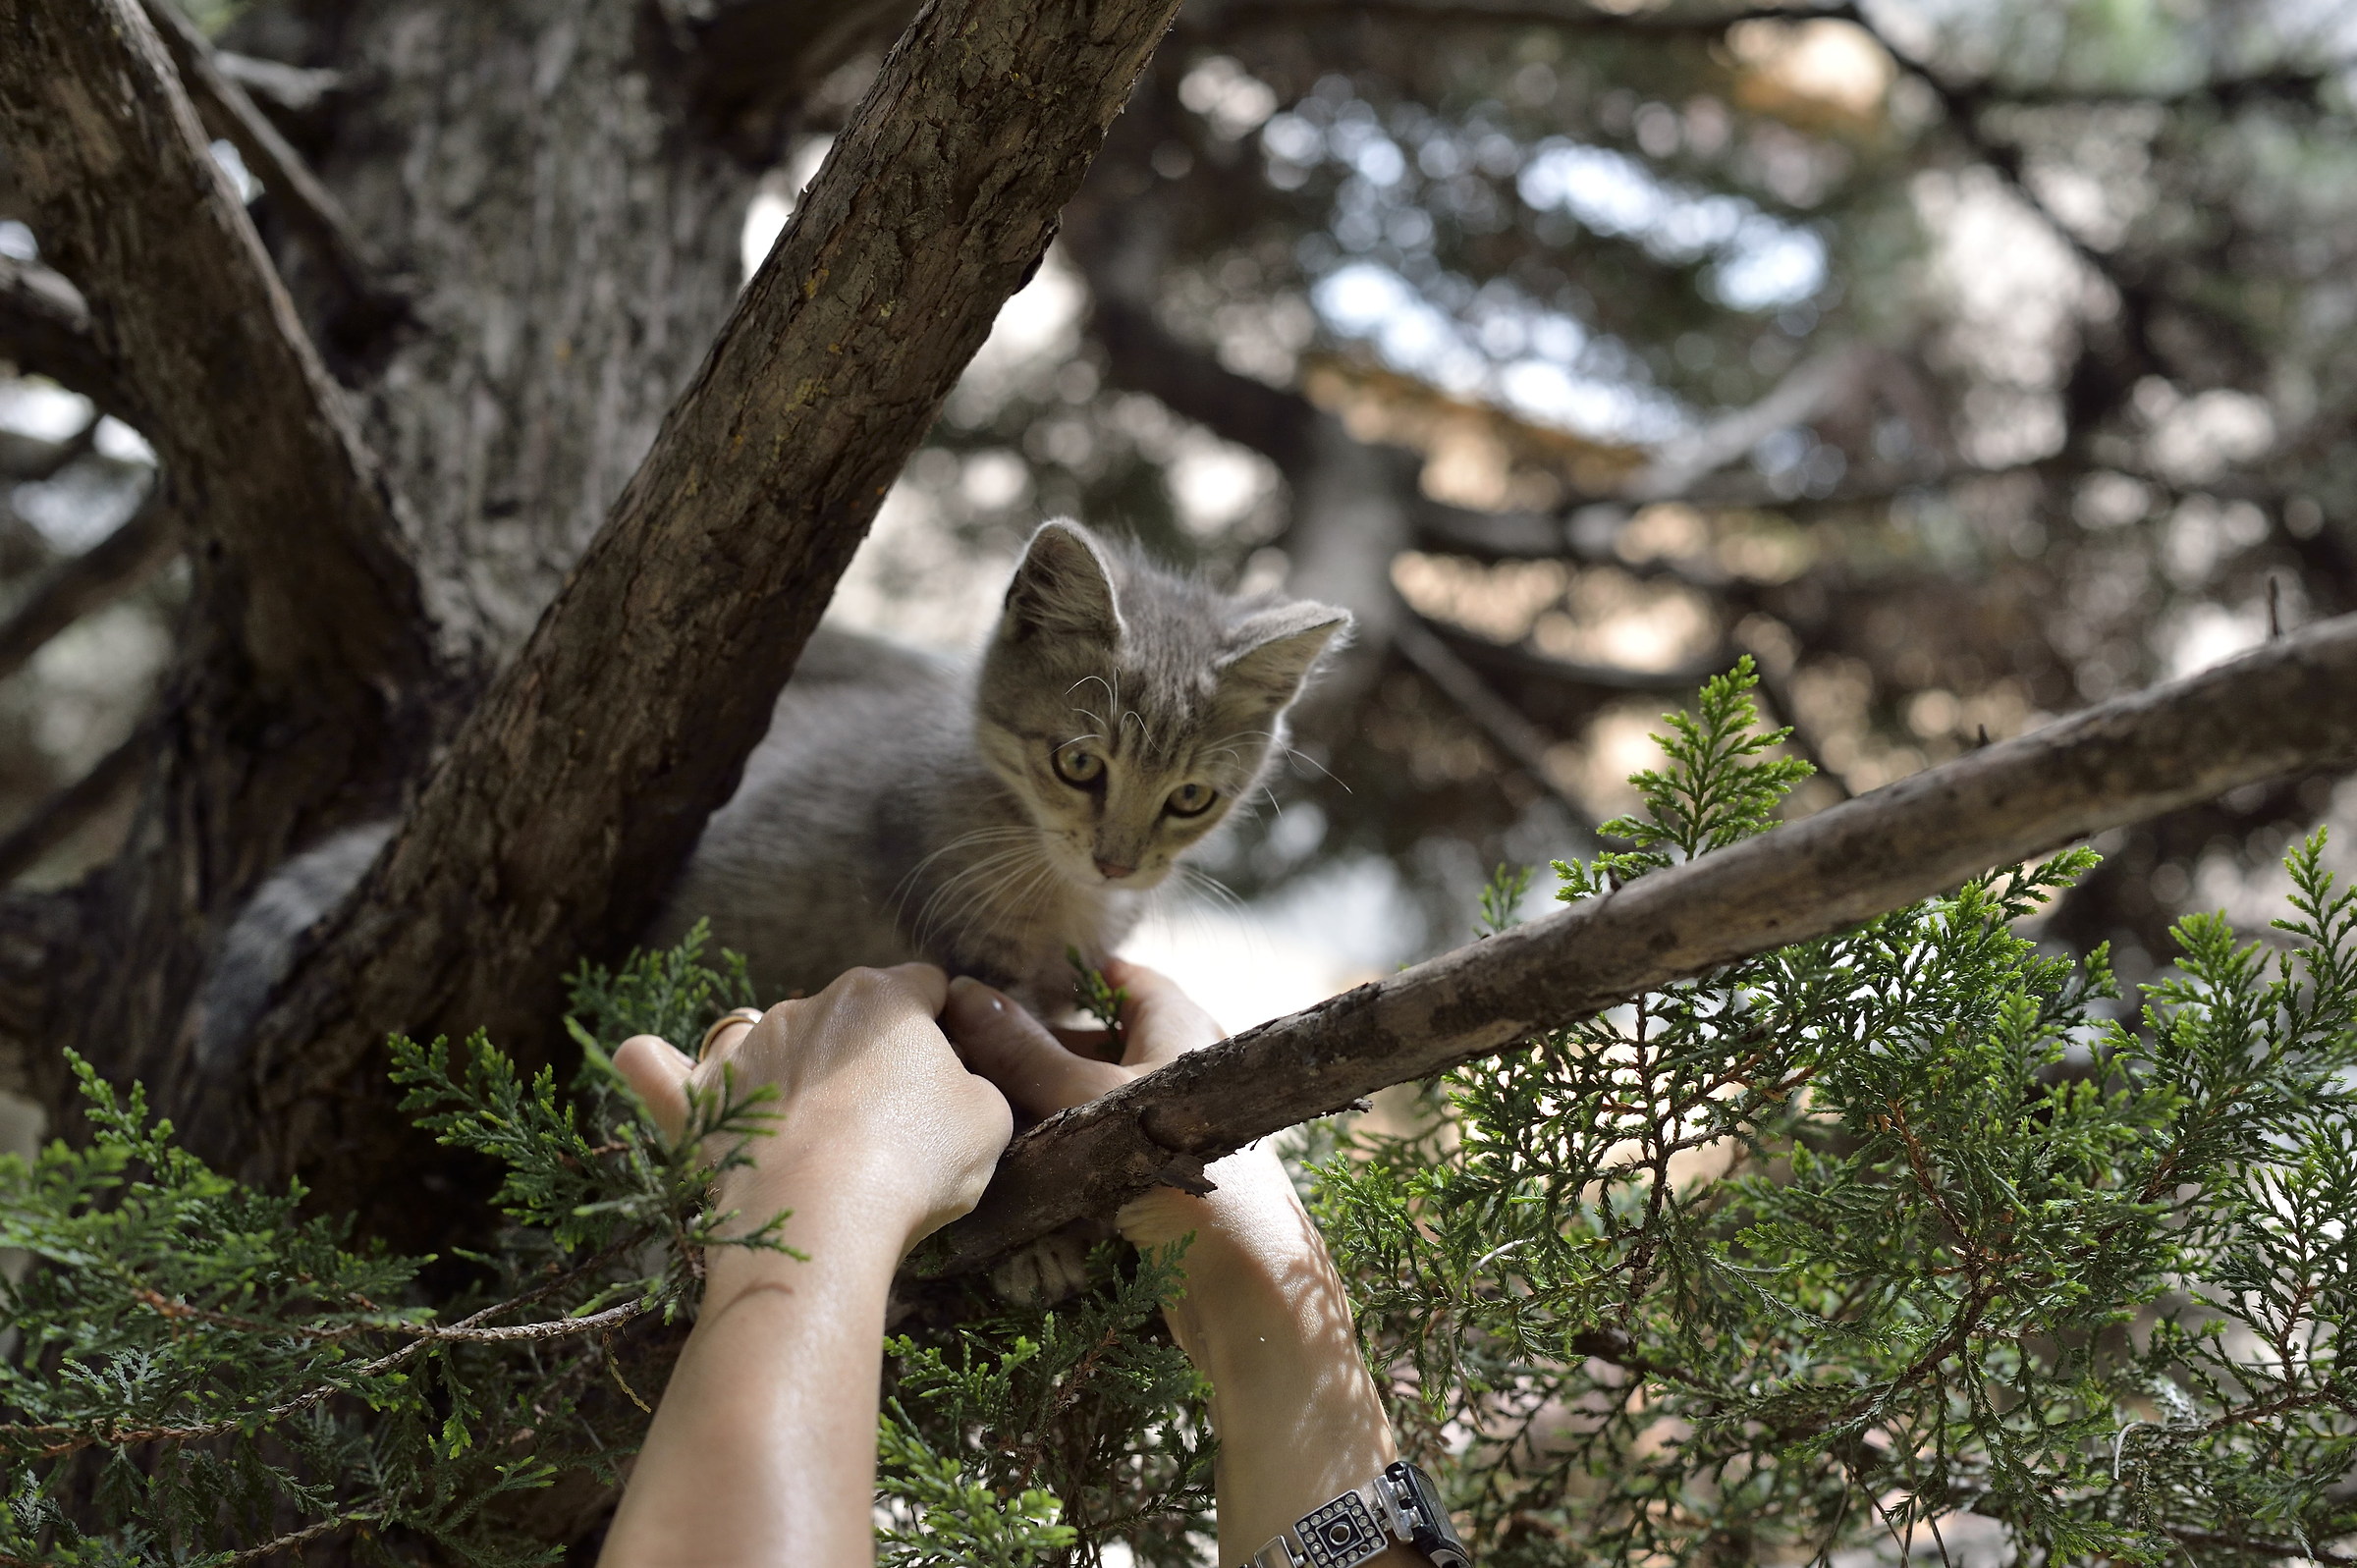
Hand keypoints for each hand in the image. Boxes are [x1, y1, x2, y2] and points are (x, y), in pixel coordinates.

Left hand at [614, 963, 1012, 1254]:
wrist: (820, 1217)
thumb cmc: (916, 1161)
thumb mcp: (987, 1120)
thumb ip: (971, 1084)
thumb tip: (953, 1084)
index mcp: (884, 998)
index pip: (923, 986)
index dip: (938, 1025)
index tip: (945, 1071)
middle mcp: (810, 1005)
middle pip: (845, 1014)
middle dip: (863, 1051)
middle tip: (885, 1118)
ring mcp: (747, 1050)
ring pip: (767, 1037)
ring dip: (786, 1066)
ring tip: (806, 1127)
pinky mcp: (697, 1103)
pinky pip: (660, 1071)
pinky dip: (656, 1068)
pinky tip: (645, 1060)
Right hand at [943, 962, 1405, 1563]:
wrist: (1240, 1276)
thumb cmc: (1168, 1167)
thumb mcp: (1079, 1098)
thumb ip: (1021, 1050)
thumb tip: (964, 991)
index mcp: (1178, 1020)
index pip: (1116, 977)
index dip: (1059, 976)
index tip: (1000, 985)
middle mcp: (1183, 1061)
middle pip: (1097, 1038)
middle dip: (1036, 1047)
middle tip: (968, 1056)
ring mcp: (1177, 1121)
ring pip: (1095, 1095)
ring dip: (1043, 1102)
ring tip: (980, 1111)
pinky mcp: (1168, 1173)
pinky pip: (1105, 1143)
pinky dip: (1065, 1145)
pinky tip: (1017, 1162)